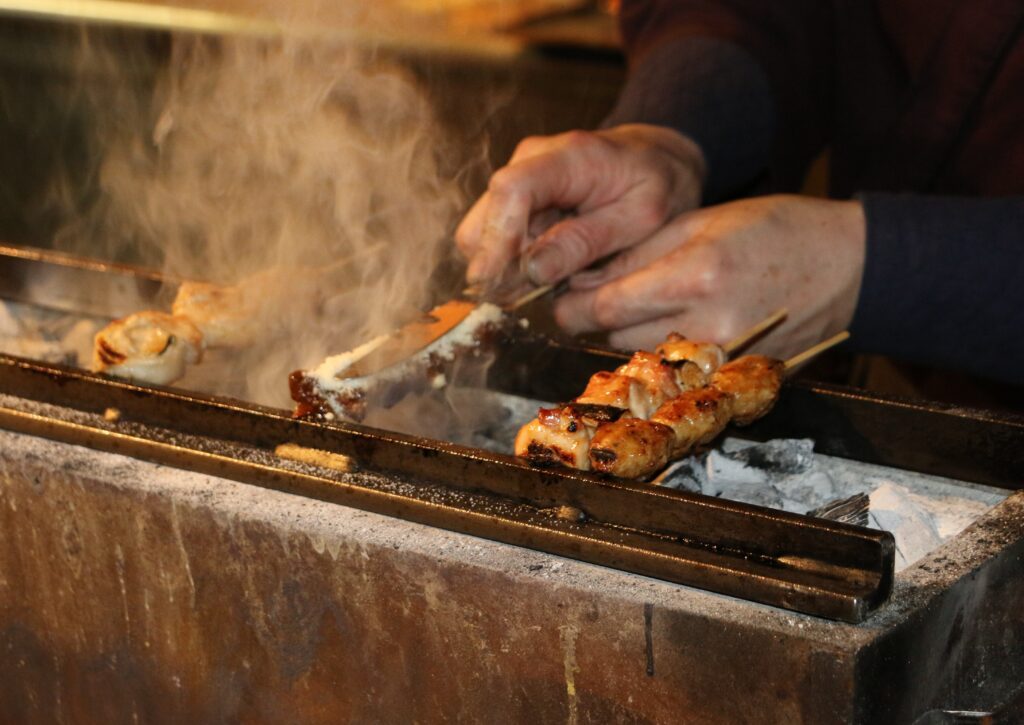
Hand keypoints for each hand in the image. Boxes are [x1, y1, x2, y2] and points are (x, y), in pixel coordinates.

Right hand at [455, 124, 705, 287]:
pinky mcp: (515, 199)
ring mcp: (518, 178)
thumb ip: (585, 242)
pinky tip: (552, 267)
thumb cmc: (656, 185)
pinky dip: (517, 262)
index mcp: (567, 157)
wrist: (657, 159)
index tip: (489, 282)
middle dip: (502, 267)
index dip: (496, 239)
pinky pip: (497, 240)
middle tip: (542, 295)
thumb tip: (533, 271)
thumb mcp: (639, 218)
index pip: (512, 190)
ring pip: (483, 237)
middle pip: (483, 221)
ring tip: (559, 276)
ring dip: (510, 268)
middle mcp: (530, 161)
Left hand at [552, 195, 866, 358]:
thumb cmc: (777, 229)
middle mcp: (708, 322)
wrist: (850, 265)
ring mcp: (725, 355)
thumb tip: (581, 278)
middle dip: (597, 317)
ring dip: (629, 333)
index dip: (573, 305)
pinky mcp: (738, 373)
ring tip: (645, 302)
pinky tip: (674, 322)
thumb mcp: (702, 221)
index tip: (561, 296)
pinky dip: (663, 349)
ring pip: (643, 355)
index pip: (606, 308)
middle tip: (598, 293)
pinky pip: (677, 368)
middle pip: (617, 338)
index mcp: (696, 274)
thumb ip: (638, 252)